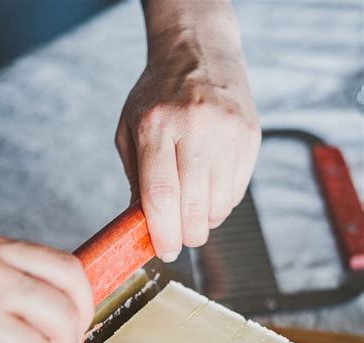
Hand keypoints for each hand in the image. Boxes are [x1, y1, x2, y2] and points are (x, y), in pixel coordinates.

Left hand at [115, 0, 260, 261]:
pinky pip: (236, 193)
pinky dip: (220, 206)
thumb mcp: (130, 130)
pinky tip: (207, 193)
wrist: (199, 52)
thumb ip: (135, 179)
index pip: (161, 196)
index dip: (162, 234)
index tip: (163, 252)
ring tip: (190, 212)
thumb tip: (144, 228)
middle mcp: (196, 128)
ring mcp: (228, 133)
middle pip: (193, 208)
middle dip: (184, 236)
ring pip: (219, 207)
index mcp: (156, 126)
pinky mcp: (250, 138)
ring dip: (203, 223)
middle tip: (177, 239)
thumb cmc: (158, 97)